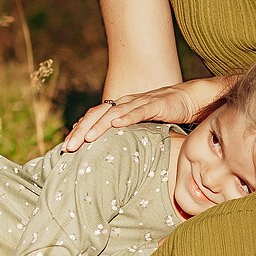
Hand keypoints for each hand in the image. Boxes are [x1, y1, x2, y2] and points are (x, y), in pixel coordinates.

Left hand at [62, 79, 216, 150]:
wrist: (190, 99)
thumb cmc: (165, 115)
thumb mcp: (142, 129)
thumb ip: (127, 136)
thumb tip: (110, 155)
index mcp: (120, 109)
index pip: (93, 119)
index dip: (78, 131)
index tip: (65, 148)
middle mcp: (126, 104)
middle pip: (97, 115)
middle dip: (80, 131)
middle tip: (67, 148)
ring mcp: (140, 102)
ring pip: (114, 112)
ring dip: (98, 125)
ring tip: (85, 138)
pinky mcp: (157, 104)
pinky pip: (139, 111)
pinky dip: (126, 117)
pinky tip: (116, 124)